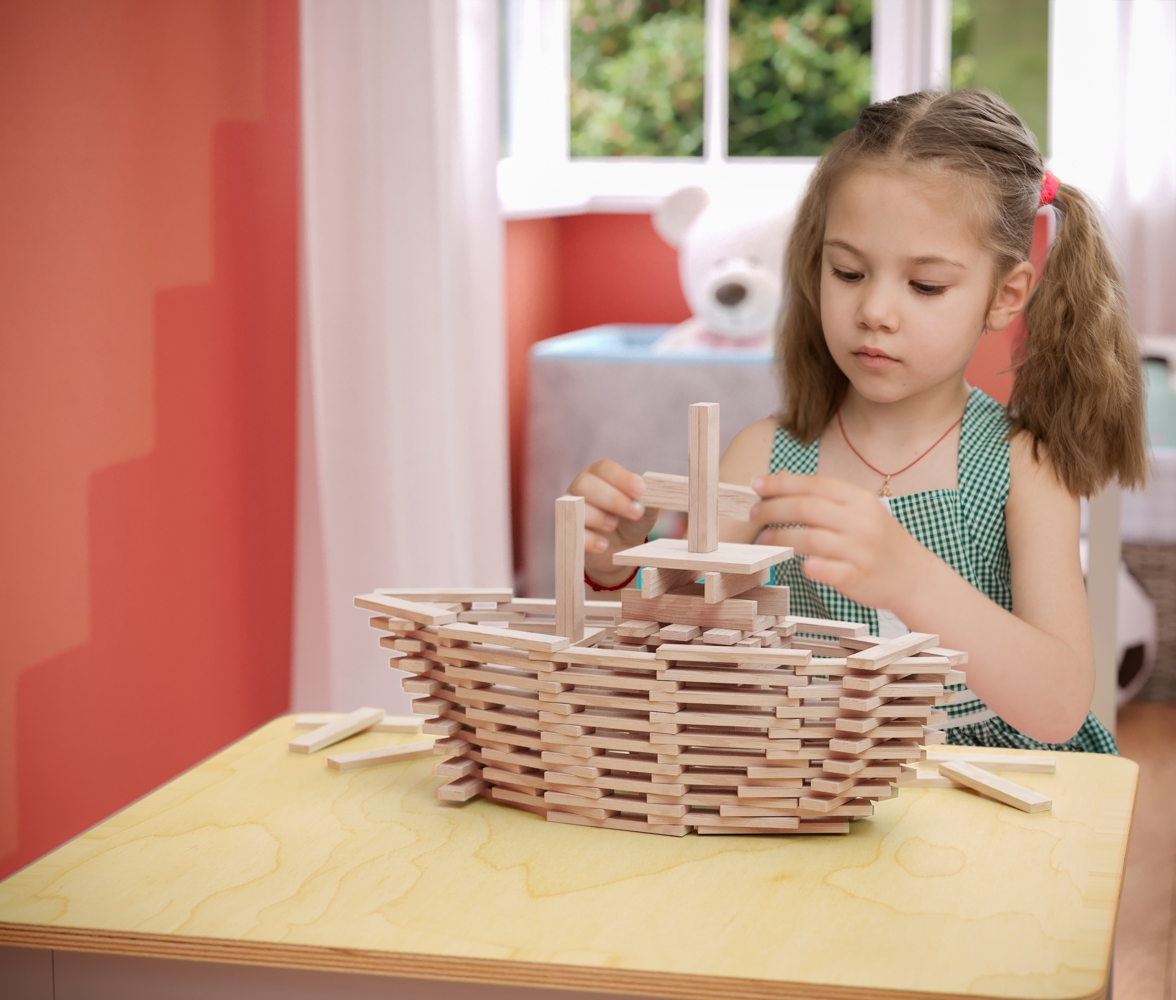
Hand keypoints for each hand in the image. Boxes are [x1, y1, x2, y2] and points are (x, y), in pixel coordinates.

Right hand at [566, 459, 658, 583]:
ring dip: (599, 517)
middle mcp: (580, 488)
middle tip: (635, 513)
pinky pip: (571, 533)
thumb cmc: (631, 521)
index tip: (640, 490)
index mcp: (599, 475)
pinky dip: (589, 539)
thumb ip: (650, 498)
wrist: (620, 550)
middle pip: (585, 484)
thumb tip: (653, 492)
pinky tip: (603, 545)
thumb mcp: (645, 509)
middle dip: (612, 499)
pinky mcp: (568, 532)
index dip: (621, 478)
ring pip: (575, 506)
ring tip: (614, 525)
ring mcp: (570, 510)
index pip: (604, 468)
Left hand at [750, 471, 926, 609]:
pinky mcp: (859, 577)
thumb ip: (823, 496)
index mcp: (859, 500)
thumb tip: (780, 478)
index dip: (782, 484)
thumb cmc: (879, 541)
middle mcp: (861, 522)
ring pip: (812, 539)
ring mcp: (861, 550)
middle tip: (753, 514)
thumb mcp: (859, 510)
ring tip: (762, 539)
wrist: (915, 576)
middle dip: (774, 509)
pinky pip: (831, 570)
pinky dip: (813, 567)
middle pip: (808, 509)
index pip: (815, 485)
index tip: (756, 484)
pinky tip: (800, 566)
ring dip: (781, 538)